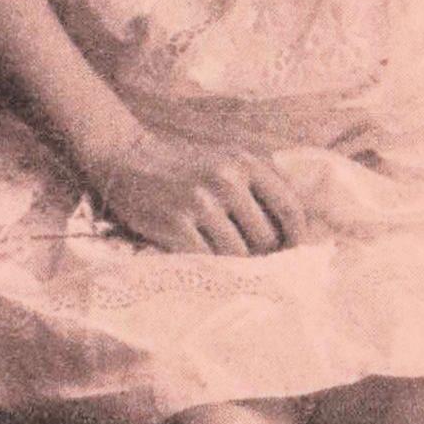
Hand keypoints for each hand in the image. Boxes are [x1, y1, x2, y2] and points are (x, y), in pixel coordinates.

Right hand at [94, 139, 311, 255]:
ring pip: (239, 254)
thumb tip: (296, 225)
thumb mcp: (227, 157)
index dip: (298, 237)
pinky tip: (204, 261)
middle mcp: (227, 180)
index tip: (296, 254)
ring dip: (235, 264)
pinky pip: (208, 260)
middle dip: (264, 255)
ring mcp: (200, 203)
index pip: (290, 207)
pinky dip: (209, 266)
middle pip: (266, 238)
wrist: (126, 157)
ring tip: (227, 263)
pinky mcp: (175, 224)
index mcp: (246, 162)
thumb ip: (261, 180)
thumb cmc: (183, 163)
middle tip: (256, 263)